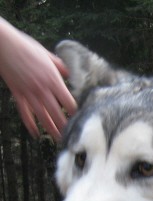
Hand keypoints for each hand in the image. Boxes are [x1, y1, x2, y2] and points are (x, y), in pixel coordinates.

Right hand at [0, 18, 76, 140]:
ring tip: (59, 139)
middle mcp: (42, 89)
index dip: (76, 112)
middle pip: (58, 113)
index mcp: (53, 79)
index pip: (69, 102)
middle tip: (73, 136)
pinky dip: (30, 125)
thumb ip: (61, 67)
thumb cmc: (26, 47)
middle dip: (65, 126)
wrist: (4, 45)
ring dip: (51, 129)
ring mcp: (29, 93)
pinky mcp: (17, 94)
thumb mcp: (48, 55)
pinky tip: (36, 133)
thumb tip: (69, 74)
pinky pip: (25, 113)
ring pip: (43, 116)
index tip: (81, 118)